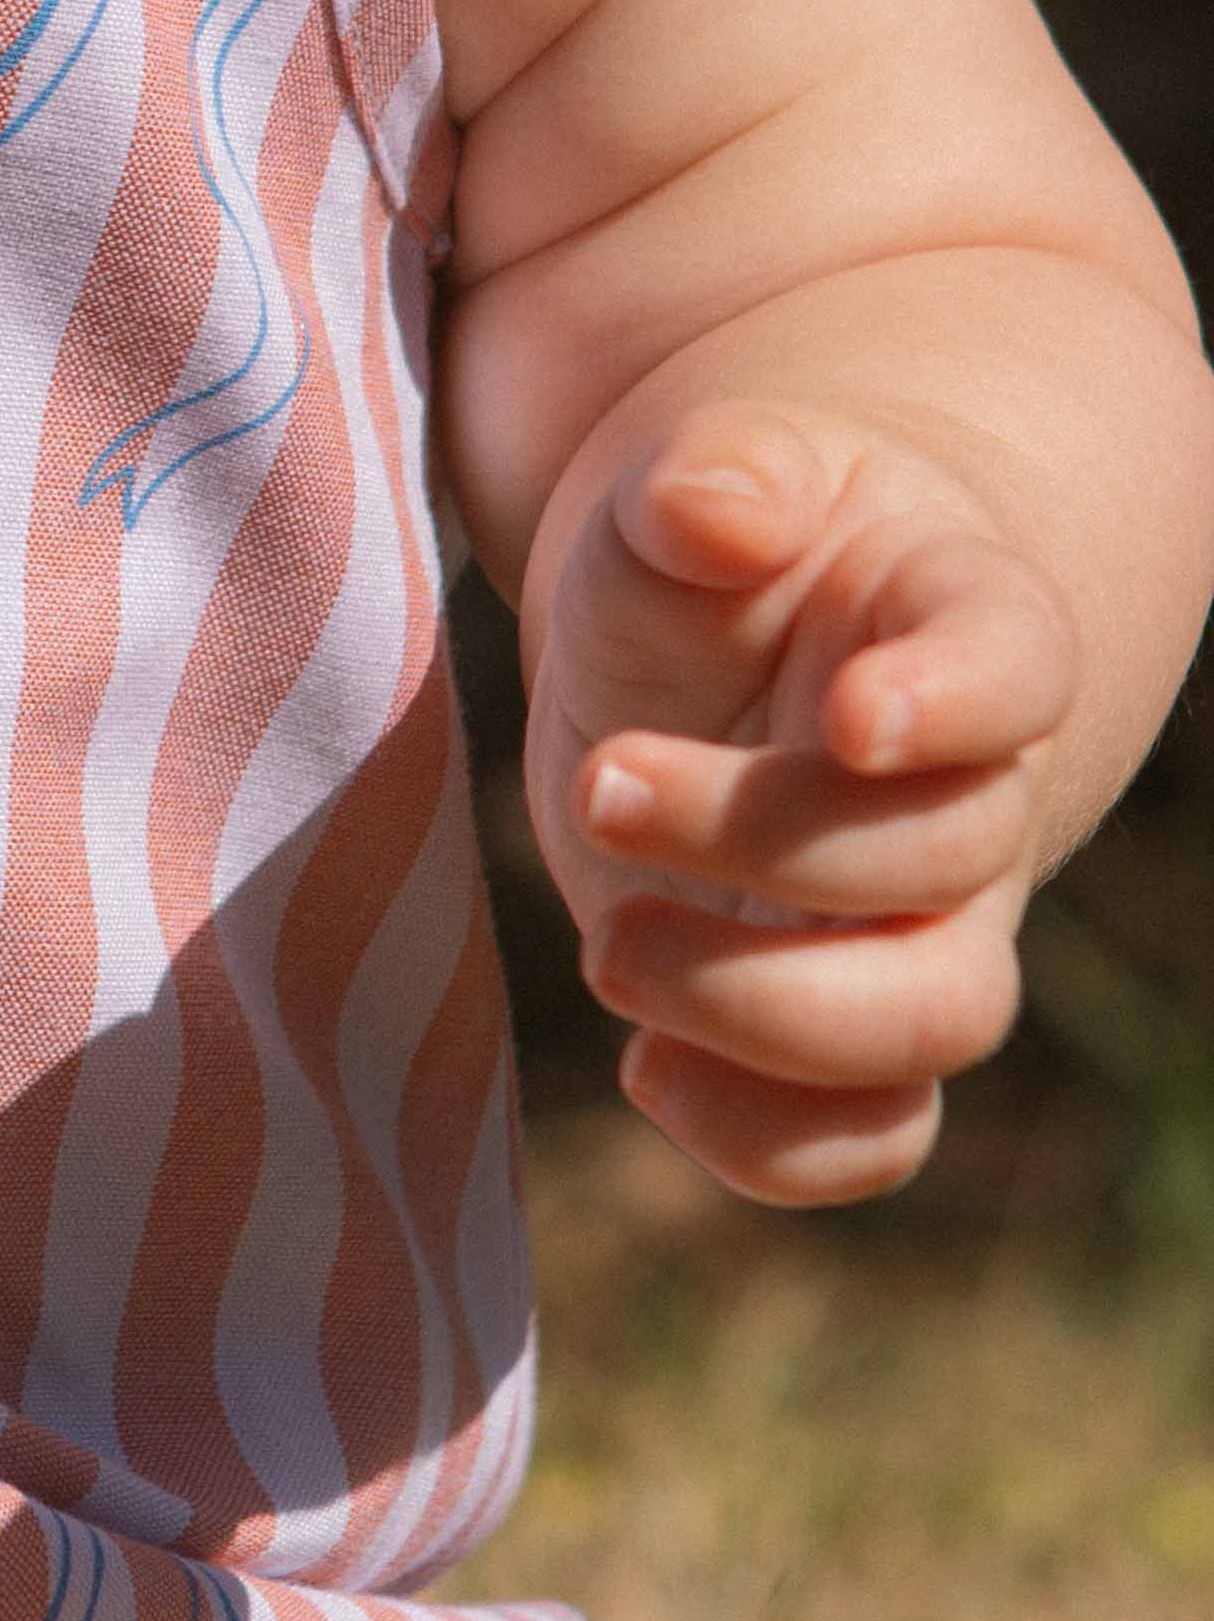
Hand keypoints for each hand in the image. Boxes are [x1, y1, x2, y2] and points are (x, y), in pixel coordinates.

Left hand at [525, 403, 1076, 1204]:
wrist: (711, 649)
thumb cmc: (709, 554)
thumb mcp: (694, 484)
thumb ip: (713, 478)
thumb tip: (714, 505)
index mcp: (963, 623)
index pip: (1018, 668)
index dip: (957, 704)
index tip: (847, 713)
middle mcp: (974, 793)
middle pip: (949, 859)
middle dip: (764, 841)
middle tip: (602, 787)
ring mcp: (920, 923)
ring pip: (933, 1019)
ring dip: (768, 1011)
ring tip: (606, 951)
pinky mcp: (840, 1025)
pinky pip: (870, 1136)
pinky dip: (767, 1141)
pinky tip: (642, 1068)